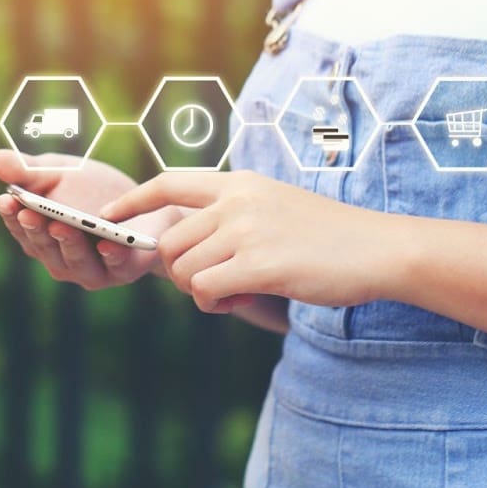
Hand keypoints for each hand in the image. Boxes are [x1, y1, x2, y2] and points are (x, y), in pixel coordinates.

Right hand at [0, 149, 179, 289]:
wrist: (145, 202)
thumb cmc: (93, 190)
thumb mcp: (60, 172)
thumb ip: (28, 170)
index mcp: (40, 236)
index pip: (20, 229)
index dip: (11, 217)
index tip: (5, 199)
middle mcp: (60, 258)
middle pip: (44, 248)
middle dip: (36, 231)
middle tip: (29, 214)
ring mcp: (90, 269)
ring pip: (75, 262)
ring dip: (68, 245)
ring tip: (62, 226)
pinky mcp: (121, 271)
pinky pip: (115, 267)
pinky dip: (111, 256)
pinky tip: (107, 243)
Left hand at [104, 170, 411, 313]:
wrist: (380, 248)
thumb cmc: (332, 238)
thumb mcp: (277, 209)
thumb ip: (235, 218)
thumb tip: (191, 251)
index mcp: (240, 184)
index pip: (170, 183)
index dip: (132, 202)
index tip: (107, 218)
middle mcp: (238, 201)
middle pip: (169, 242)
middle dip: (180, 273)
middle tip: (214, 287)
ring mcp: (248, 230)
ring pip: (184, 269)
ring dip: (200, 293)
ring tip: (235, 293)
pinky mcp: (260, 263)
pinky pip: (205, 290)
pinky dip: (215, 304)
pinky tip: (242, 301)